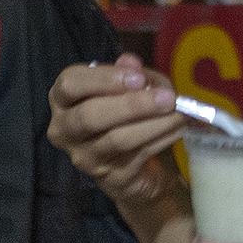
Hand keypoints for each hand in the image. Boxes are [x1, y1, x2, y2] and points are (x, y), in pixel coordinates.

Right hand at [46, 56, 187, 206]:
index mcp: (63, 100)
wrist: (137, 166)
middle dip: (132, 105)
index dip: (104, 78)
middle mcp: (65, 131)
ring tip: (179, 113)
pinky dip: (162, 139)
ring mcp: (86, 158)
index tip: (139, 77)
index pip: (69, 84)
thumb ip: (129, 73)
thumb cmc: (126, 115)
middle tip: (167, 97)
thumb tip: (131, 63)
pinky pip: (138, 155)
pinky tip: (178, 128)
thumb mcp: (129, 87)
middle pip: (89, 116)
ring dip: (154, 123)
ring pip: (118, 139)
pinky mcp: (111, 179)